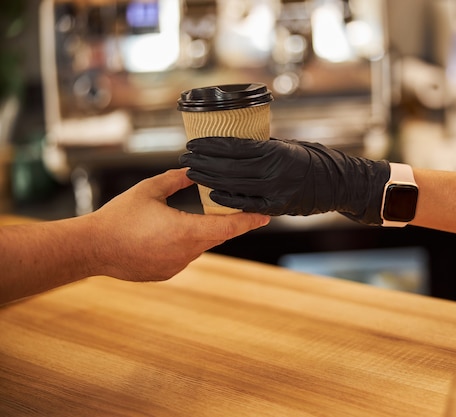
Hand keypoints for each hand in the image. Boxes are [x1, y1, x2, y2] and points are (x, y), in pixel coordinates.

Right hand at [88, 168, 269, 281]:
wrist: (91, 249)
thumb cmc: (119, 218)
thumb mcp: (149, 190)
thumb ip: (176, 179)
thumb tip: (194, 171)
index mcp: (186, 231)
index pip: (228, 227)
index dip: (249, 221)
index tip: (266, 216)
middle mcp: (186, 253)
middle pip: (216, 236)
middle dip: (224, 223)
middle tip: (230, 208)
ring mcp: (176, 266)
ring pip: (199, 246)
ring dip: (199, 233)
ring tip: (181, 219)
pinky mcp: (166, 273)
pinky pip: (183, 256)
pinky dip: (181, 245)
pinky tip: (163, 235)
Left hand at [180, 137, 389, 224]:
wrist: (337, 184)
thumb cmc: (312, 160)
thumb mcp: (287, 146)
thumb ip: (262, 147)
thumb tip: (233, 143)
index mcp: (275, 152)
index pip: (234, 148)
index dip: (211, 146)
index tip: (194, 142)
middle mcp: (273, 172)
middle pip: (228, 168)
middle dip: (203, 163)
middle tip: (186, 158)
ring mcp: (274, 192)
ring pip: (233, 186)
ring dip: (209, 179)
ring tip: (192, 173)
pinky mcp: (276, 207)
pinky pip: (246, 204)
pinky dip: (227, 200)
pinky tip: (212, 194)